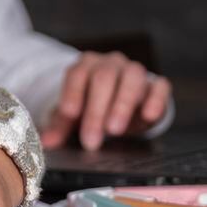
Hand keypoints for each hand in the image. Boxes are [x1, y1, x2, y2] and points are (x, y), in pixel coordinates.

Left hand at [40, 51, 171, 150]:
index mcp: (86, 65)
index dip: (72, 93)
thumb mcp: (75, 115)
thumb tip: (47, 143)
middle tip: (90, 140)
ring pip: (131, 78)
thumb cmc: (92, 105)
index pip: (77, 74)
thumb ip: (61, 126)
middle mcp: (110, 63)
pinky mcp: (156, 84)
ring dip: (123, 104)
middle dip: (96, 111)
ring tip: (114, 130)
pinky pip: (159, 86)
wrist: (122, 102)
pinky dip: (156, 100)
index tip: (69, 115)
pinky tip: (148, 116)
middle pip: (103, 78)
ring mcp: (134, 71)